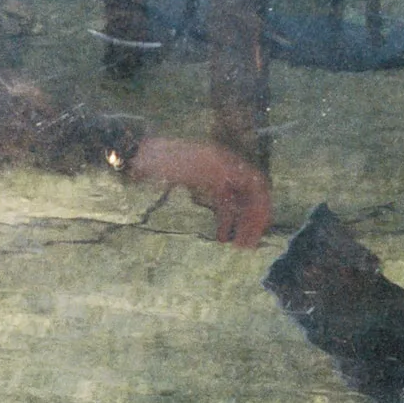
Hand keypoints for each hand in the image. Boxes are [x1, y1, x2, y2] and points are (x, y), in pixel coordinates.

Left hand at [130, 136, 272, 246]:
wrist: (141, 155)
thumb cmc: (168, 160)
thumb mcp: (199, 169)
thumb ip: (228, 180)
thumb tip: (257, 189)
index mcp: (228, 162)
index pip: (256, 185)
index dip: (262, 206)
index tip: (261, 228)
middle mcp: (226, 169)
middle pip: (248, 197)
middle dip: (251, 221)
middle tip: (247, 246)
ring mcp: (214, 178)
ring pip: (235, 204)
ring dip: (238, 225)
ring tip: (235, 247)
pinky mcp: (201, 187)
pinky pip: (220, 206)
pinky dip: (223, 221)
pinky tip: (219, 237)